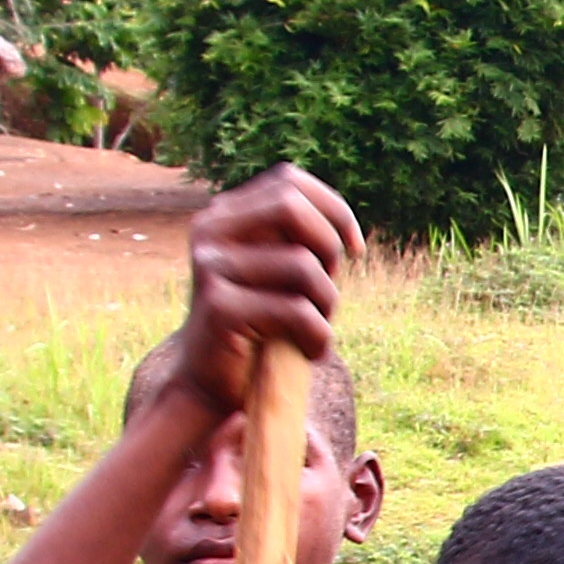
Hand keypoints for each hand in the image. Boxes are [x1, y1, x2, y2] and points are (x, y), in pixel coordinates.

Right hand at [173, 168, 358, 403]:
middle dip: (328, 249)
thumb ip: (298, 238)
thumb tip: (342, 226)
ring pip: (303, 266)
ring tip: (315, 329)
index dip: (333, 209)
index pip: (289, 181)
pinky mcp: (218, 307)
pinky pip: (297, 311)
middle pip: (292, 208)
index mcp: (225, 214)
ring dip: (327, 304)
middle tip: (327, 289)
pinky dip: (319, 337)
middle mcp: (210, 231)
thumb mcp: (278, 270)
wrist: (210, 382)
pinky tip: (311, 352)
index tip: (353, 250)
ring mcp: (210, 267)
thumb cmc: (258, 324)